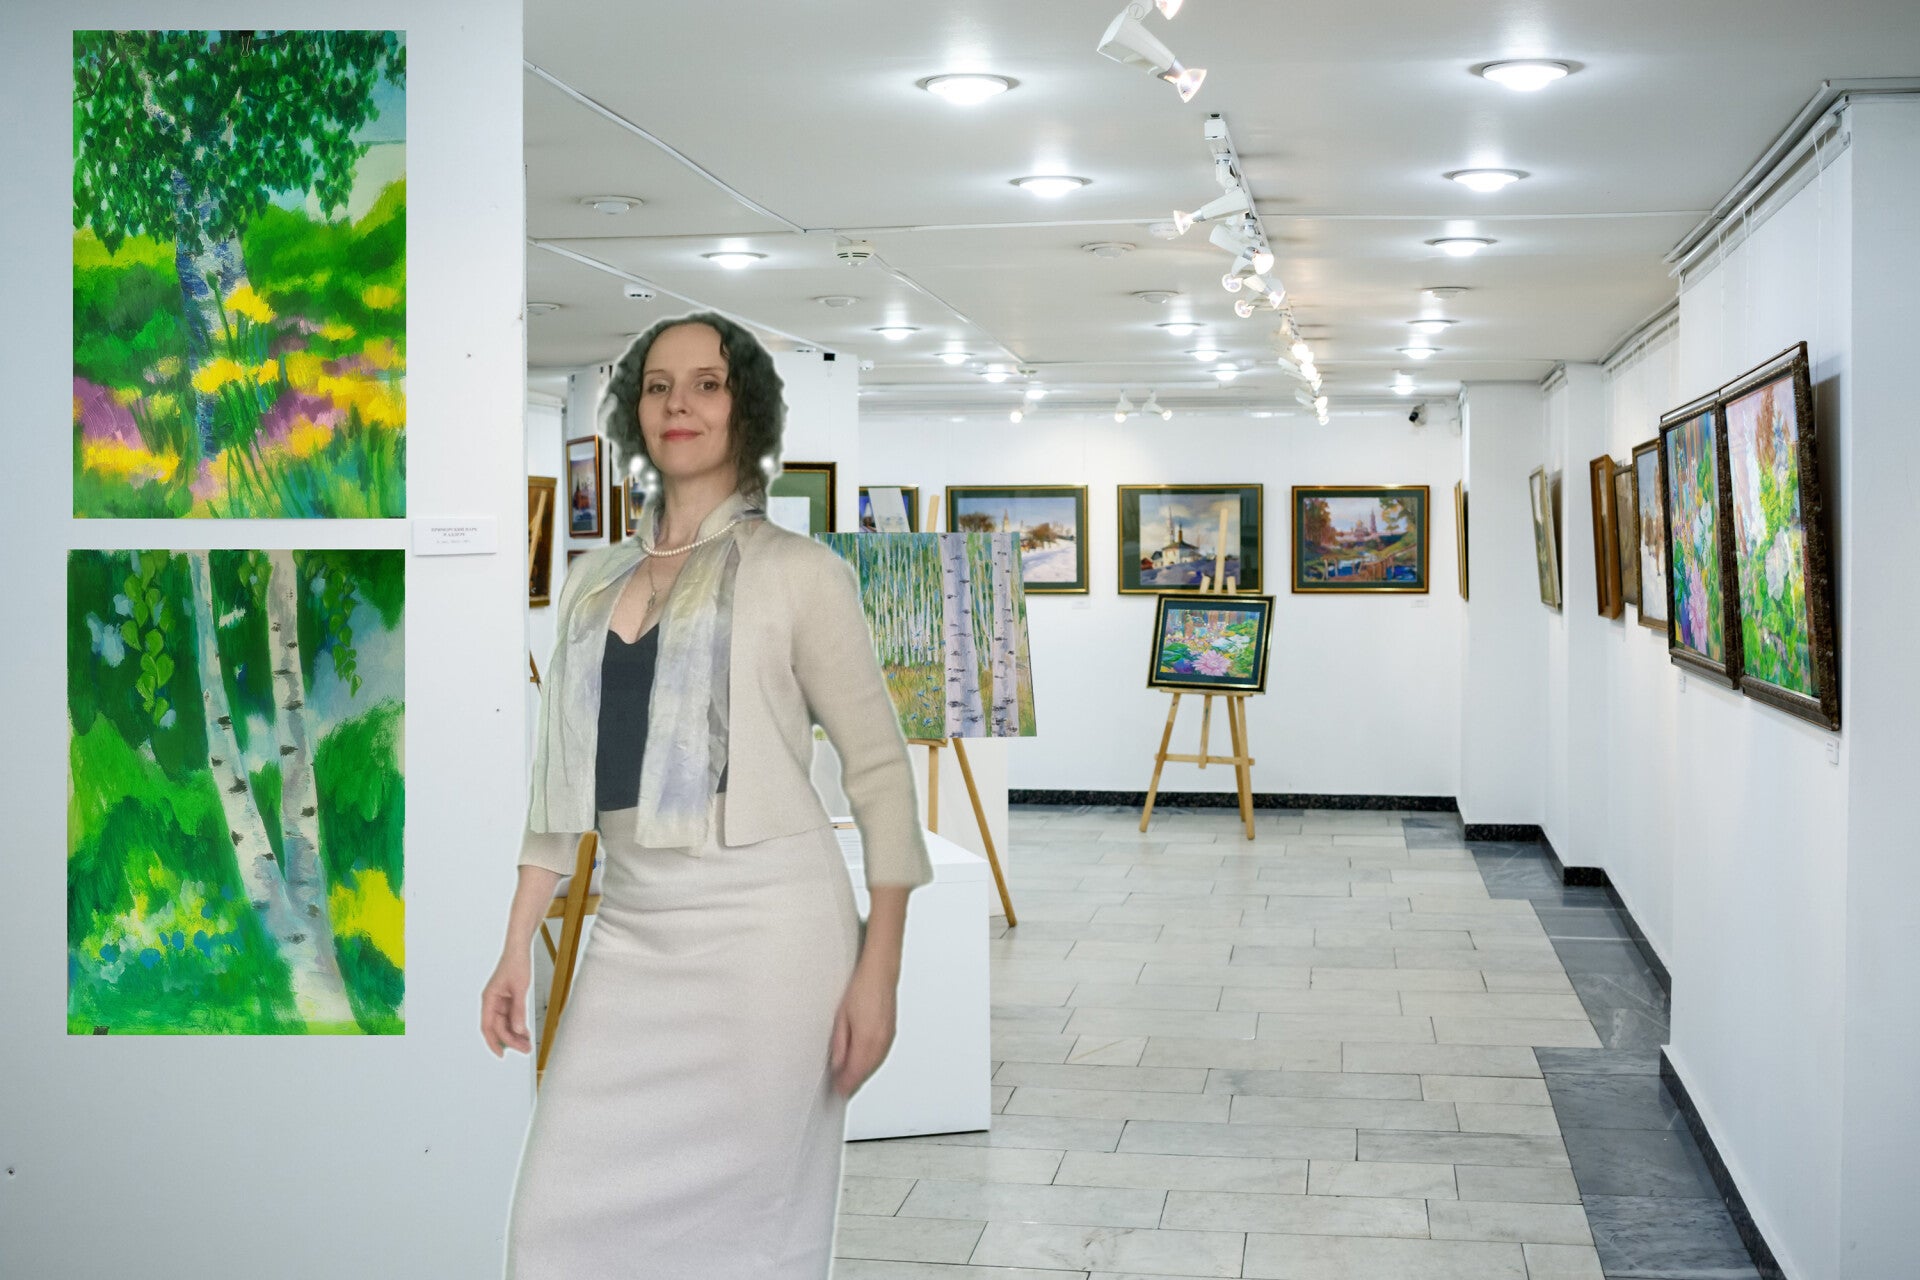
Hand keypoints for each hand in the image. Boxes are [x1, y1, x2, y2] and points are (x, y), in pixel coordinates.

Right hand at [481, 949, 531, 1057]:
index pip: (488, 1026)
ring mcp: (500, 1002)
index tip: (502, 1054)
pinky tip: (526, 1033)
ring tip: (527, 1044)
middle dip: (510, 1041)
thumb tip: (518, 1030)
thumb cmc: (516, 964)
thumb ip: (518, 1011)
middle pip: (498, 1028)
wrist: (519, 950)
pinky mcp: (508, 1000)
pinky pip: (512, 1017)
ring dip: (515, 1035)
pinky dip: (518, 1025)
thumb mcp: (520, 989)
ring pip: (506, 1024)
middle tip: (525, 1049)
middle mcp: (492, 1002)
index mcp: (489, 999)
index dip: (493, 1042)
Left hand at [829, 963, 898, 1095]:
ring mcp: (888, 1039)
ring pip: (874, 1066)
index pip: (855, 1073)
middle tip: (839, 1087)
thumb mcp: (841, 1017)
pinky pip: (880, 1057)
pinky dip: (870, 1064)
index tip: (836, 1090)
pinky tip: (862, 1064)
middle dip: (852, 1082)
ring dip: (861, 1073)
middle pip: (865, 1072)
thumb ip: (839, 1044)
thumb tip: (837, 1064)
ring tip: (848, 1078)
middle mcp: (880, 1042)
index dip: (844, 1084)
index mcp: (867, 1040)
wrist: (880, 973)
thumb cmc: (861, 989)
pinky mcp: (891, 1034)